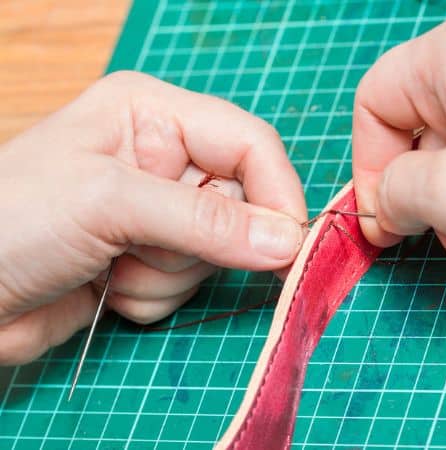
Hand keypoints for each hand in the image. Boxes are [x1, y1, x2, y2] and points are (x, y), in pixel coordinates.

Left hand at [0, 71, 306, 363]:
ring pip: (217, 252)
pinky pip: (189, 284)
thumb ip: (207, 221)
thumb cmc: (11, 222)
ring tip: (112, 265)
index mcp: (154, 114)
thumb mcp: (110, 203)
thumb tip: (289, 241)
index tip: (286, 246)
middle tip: (146, 247)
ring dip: (168, 272)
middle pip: (242, 203)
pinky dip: (153, 294)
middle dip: (200, 241)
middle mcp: (164, 159)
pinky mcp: (150, 259)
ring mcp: (158, 213)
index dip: (276, 193)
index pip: (250, 144)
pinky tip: (105, 285)